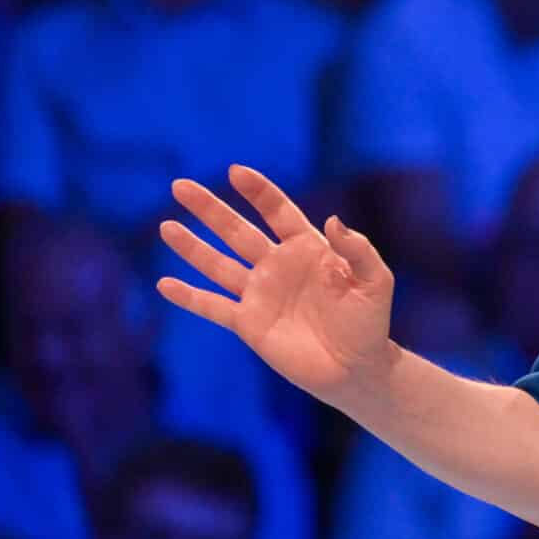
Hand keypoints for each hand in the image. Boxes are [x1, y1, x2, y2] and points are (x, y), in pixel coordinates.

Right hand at [155, 164, 398, 408]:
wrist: (355, 367)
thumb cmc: (369, 321)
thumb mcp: (374, 280)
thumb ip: (357, 249)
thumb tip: (334, 219)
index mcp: (308, 248)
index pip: (277, 212)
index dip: (258, 192)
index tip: (235, 171)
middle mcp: (278, 265)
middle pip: (237, 231)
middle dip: (210, 210)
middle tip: (180, 186)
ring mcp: (260, 293)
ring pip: (218, 263)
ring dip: (192, 246)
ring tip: (165, 226)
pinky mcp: (249, 323)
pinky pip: (213, 306)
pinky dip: (189, 296)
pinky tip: (164, 284)